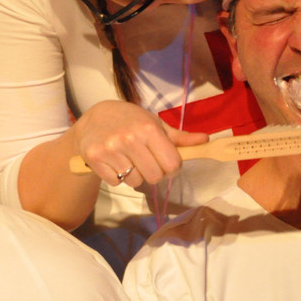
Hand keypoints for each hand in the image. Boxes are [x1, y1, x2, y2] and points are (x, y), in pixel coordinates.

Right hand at [72, 100, 208, 187]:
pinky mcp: (95, 158)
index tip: (166, 163)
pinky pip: (116, 182)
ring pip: (135, 182)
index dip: (173, 168)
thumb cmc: (131, 121)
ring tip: (128, 160)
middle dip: (154, 173)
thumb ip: (180, 137)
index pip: (172, 164)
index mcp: (148, 129)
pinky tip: (114, 162)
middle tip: (146, 161)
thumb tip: (206, 140)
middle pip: (155, 177)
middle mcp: (129, 138)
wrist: (94, 118)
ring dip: (135, 175)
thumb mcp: (155, 124)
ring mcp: (111, 149)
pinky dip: (117, 177)